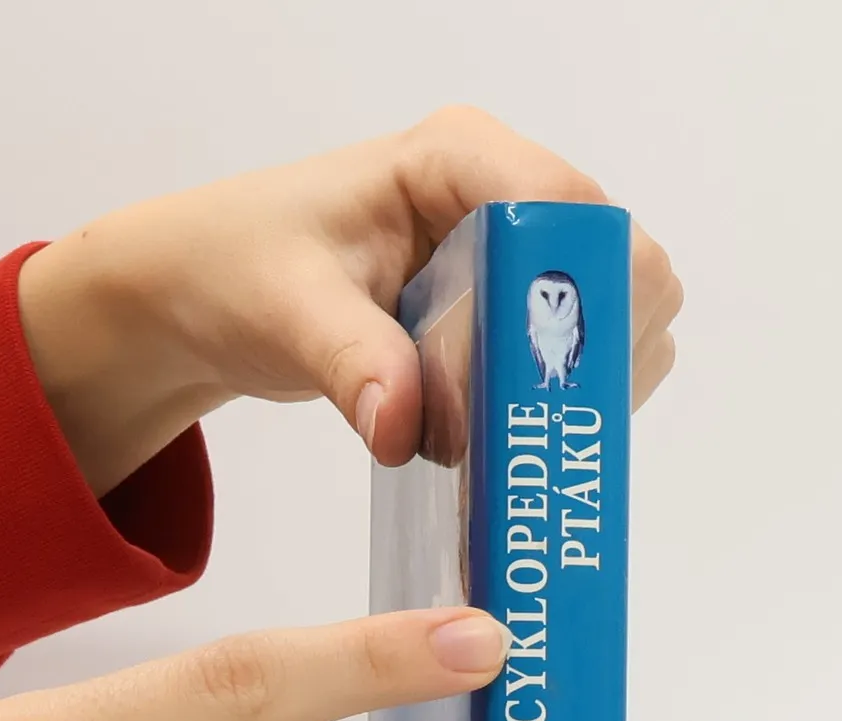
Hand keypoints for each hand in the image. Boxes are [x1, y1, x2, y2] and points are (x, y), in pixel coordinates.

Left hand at [17, 106, 683, 493]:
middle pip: (624, 270)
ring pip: (623, 326)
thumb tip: (406, 428)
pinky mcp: (526, 317)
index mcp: (460, 160)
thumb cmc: (242, 269)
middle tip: (509, 425)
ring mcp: (530, 261)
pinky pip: (589, 368)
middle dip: (584, 358)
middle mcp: (514, 197)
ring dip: (578, 395)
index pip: (567, 211)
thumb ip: (349, 362)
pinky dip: (562, 413)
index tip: (519, 380)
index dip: (568, 297)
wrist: (217, 293)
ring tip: (494, 435)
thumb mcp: (286, 310)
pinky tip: (499, 440)